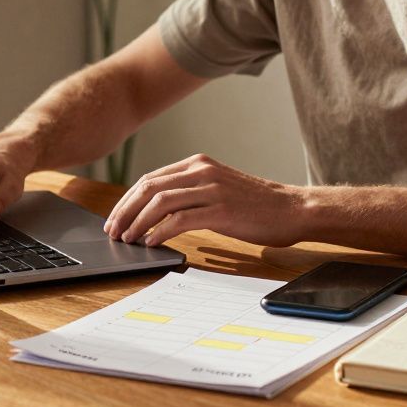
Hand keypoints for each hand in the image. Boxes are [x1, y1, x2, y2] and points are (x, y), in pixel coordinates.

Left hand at [104, 154, 305, 247]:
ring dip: (137, 222)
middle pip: (149, 187)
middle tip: (113, 231)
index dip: (126, 199)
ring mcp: (212, 189)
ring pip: (160, 202)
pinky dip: (160, 232)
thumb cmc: (257, 205)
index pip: (150, 178)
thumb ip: (190, 193)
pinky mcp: (222, 210)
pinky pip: (180, 219)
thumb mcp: (218, 189)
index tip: (114, 218)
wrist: (294, 209)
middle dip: (125, 210)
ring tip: (128, 239)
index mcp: (198, 164)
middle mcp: (202, 171)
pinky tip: (152, 243)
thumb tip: (155, 213)